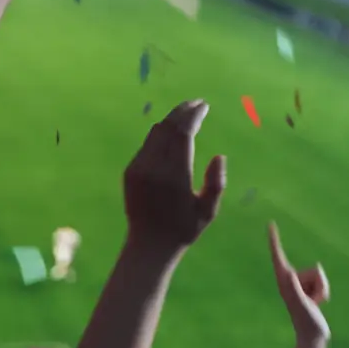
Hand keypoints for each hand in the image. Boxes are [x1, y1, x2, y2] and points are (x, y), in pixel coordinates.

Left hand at [122, 100, 225, 257]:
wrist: (148, 244)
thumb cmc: (183, 229)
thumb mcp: (208, 211)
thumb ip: (216, 183)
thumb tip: (218, 156)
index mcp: (174, 176)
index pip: (182, 134)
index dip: (193, 116)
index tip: (204, 106)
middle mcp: (153, 167)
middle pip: (167, 128)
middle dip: (182, 112)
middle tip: (196, 103)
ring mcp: (138, 168)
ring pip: (154, 134)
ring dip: (170, 121)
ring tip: (186, 113)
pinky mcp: (129, 171)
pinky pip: (146, 145)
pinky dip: (160, 134)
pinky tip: (171, 132)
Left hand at [268, 223, 329, 347]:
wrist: (313, 339)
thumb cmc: (307, 323)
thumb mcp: (302, 304)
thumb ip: (296, 289)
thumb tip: (289, 274)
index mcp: (284, 280)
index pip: (278, 255)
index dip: (275, 239)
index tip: (270, 223)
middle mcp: (289, 280)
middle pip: (315, 269)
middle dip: (320, 284)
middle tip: (312, 303)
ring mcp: (299, 285)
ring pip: (321, 275)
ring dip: (323, 290)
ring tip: (314, 304)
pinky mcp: (307, 291)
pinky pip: (323, 284)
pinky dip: (325, 294)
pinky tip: (317, 305)